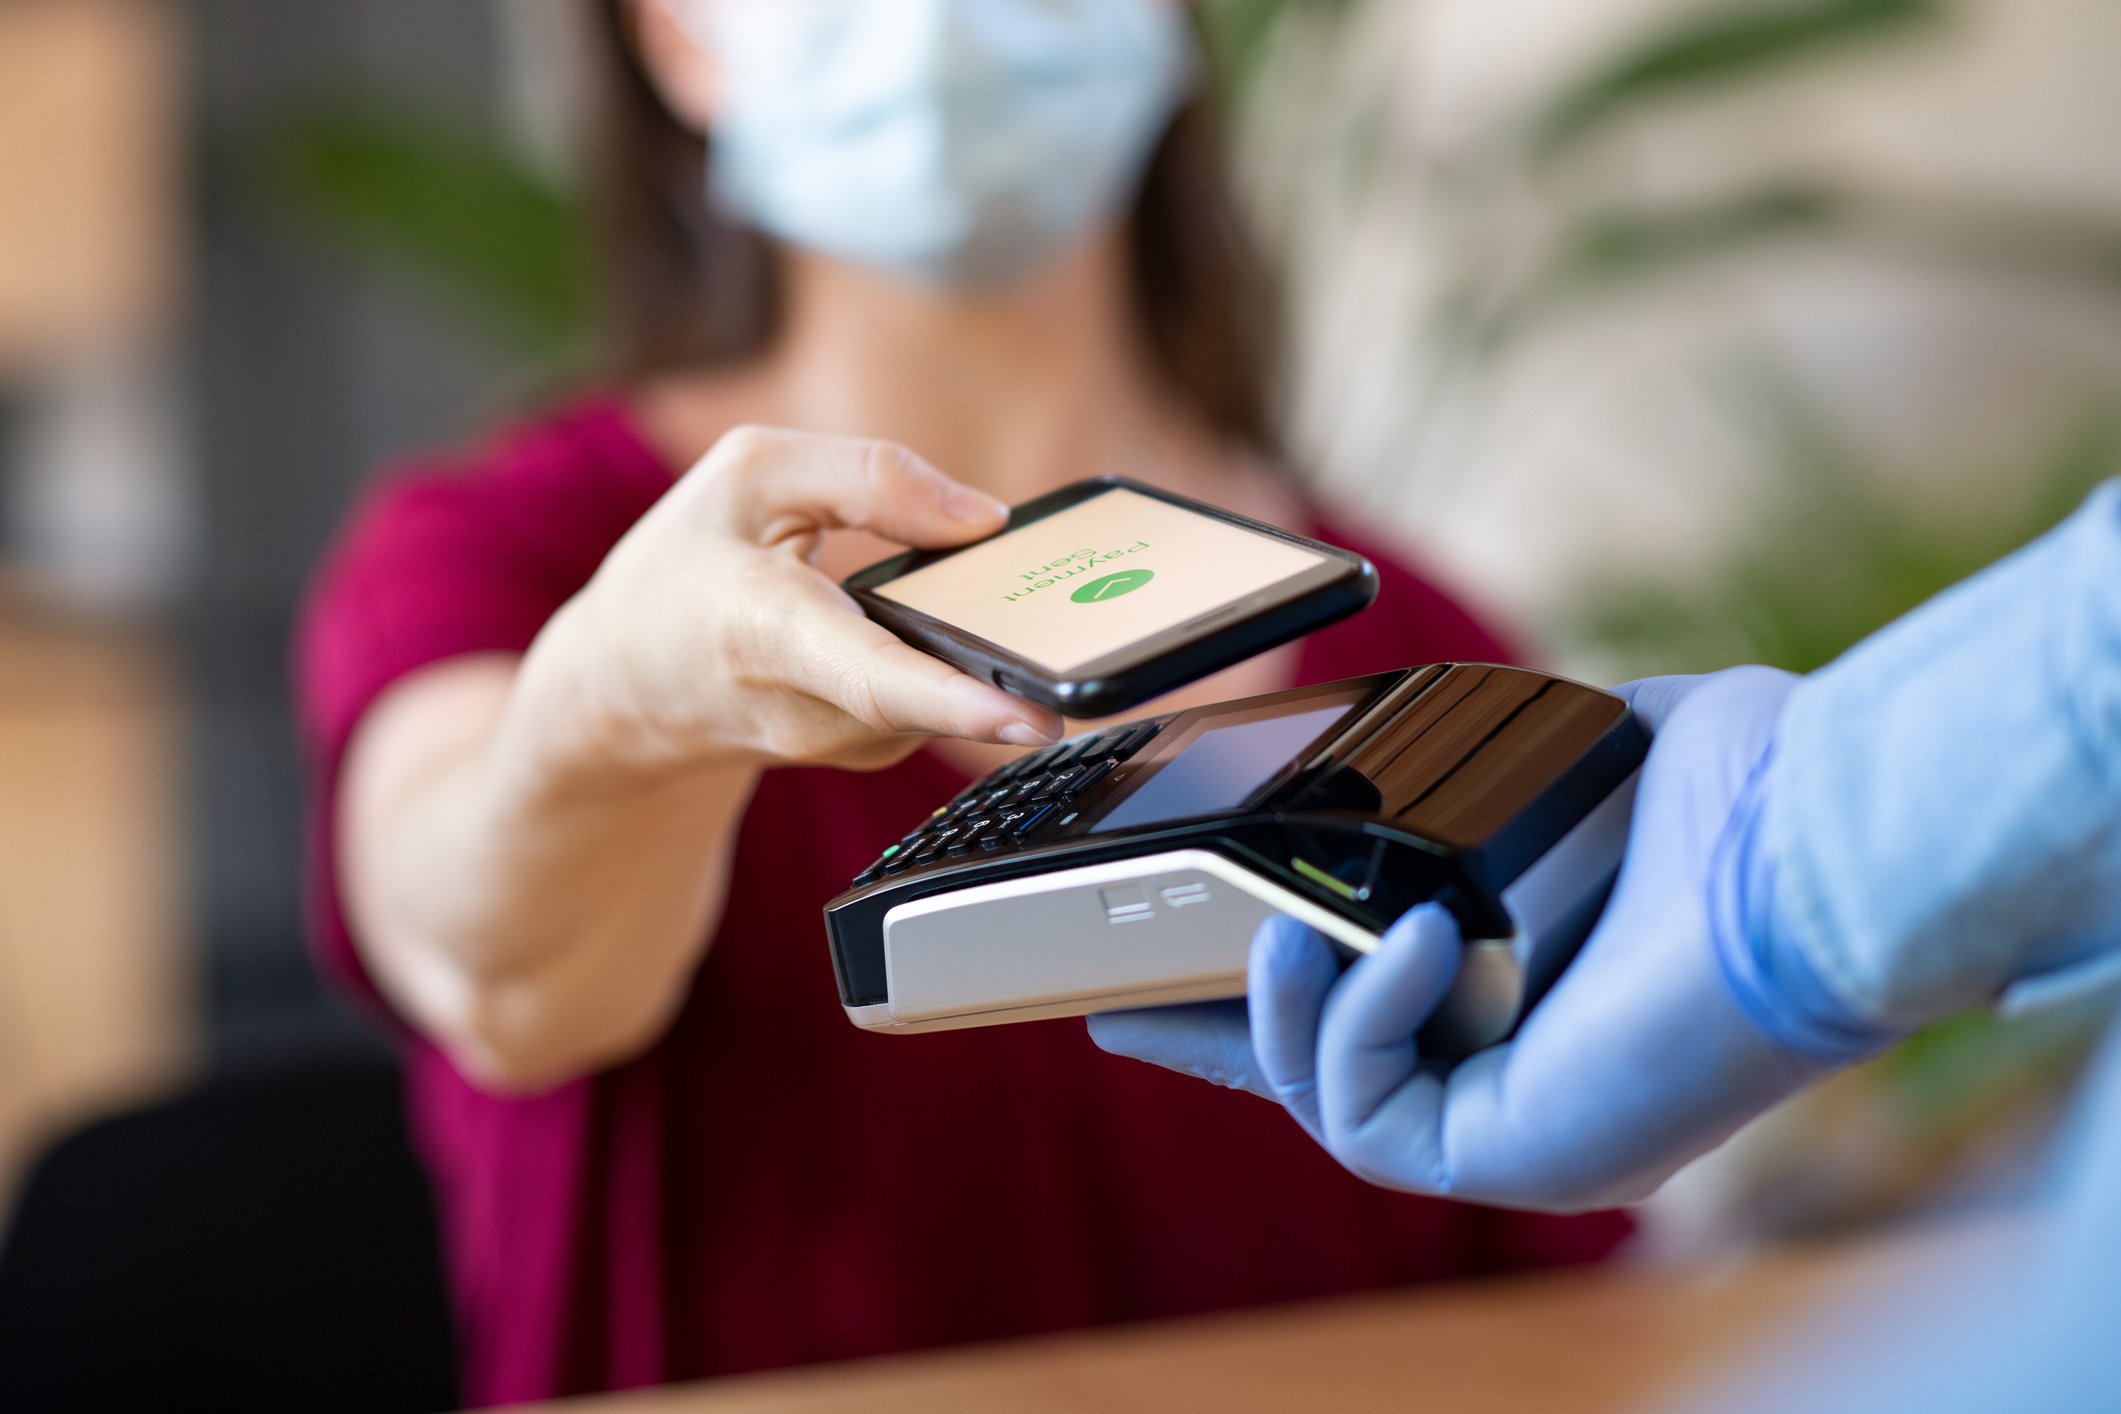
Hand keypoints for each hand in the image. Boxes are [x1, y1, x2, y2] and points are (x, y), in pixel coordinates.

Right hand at [513, 425, 1061, 777]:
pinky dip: (959, 661)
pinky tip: (952, 627)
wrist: (625, 687)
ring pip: (944, 696)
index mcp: (764, 631)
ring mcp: (839, 746)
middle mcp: (805, 710)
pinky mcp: (866, 753)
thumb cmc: (684, 569)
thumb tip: (984, 518)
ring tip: (1018, 610)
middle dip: (1012, 676)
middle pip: (933, 699)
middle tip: (1093, 649)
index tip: (1029, 714)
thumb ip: (868, 477)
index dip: (954, 699)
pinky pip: (937, 700)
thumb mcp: (750, 476)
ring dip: (986, 655)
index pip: (872, 678)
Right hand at [1092, 669, 1864, 1211]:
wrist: (1813, 842)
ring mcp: (1519, 1128)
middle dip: (1216, 1044)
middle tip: (1113, 1006)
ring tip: (1280, 933)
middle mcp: (1524, 1074)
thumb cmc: (1733, 794)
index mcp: (1537, 992)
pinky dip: (1361, 1019)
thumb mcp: (1571, 757)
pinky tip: (1409, 939)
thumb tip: (1426, 729)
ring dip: (1280, 1016)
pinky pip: (1371, 1114)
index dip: (1274, 990)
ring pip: (1330, 1103)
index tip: (1185, 955)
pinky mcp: (1513, 1156)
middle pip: (1325, 1076)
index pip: (1374, 1008)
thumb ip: (1490, 758)